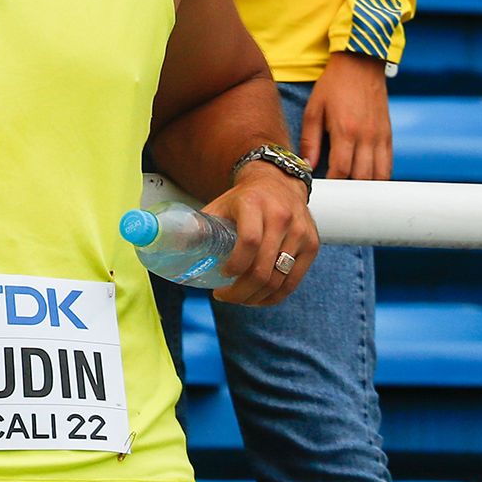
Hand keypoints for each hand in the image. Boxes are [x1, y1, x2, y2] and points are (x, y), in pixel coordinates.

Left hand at [204, 161, 318, 306]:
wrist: (278, 183)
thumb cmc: (244, 199)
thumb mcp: (219, 204)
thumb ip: (199, 226)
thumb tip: (169, 245)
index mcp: (254, 205)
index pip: (249, 241)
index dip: (235, 265)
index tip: (221, 276)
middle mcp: (281, 217)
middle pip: (264, 268)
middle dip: (241, 291)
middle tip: (224, 296)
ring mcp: (300, 232)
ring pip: (279, 279)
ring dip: (256, 297)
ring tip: (239, 299)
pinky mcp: (312, 245)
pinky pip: (294, 281)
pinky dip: (275, 296)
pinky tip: (259, 299)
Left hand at [300, 51, 393, 181]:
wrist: (360, 64)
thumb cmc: (333, 86)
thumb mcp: (314, 109)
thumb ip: (310, 140)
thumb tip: (307, 165)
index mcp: (345, 131)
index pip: (341, 170)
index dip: (333, 184)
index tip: (324, 188)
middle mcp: (367, 137)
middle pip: (362, 177)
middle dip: (349, 188)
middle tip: (336, 192)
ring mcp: (381, 137)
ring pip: (379, 175)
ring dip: (366, 185)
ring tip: (351, 188)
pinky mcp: (389, 135)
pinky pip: (389, 164)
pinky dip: (379, 176)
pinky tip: (366, 178)